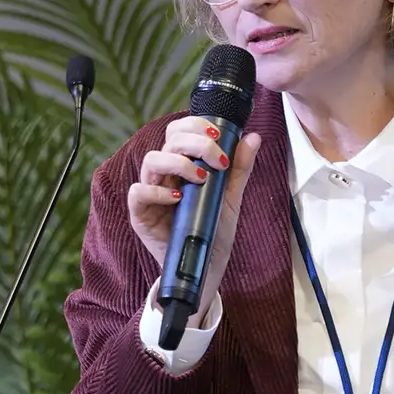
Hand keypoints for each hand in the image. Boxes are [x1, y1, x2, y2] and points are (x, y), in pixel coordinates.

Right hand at [128, 116, 261, 322]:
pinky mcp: (141, 214)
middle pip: (168, 140)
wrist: (206, 268)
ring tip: (201, 178)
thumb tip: (254, 137)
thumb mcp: (230, 197)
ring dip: (179, 163)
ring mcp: (151, 193)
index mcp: (182, 165)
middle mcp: (164, 175)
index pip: (179, 131)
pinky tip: (178, 198)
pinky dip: (157, 191)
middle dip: (195, 142)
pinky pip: (138, 192)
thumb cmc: (212, 231)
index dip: (195, 126)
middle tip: (217, 160)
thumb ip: (239, 168)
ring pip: (152, 161)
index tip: (219, 136)